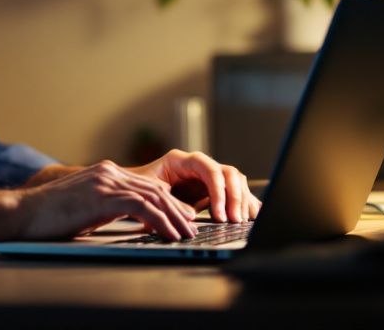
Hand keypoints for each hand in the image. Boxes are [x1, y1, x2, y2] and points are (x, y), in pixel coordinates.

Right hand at [15, 160, 199, 240]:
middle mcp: (109, 172)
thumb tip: (128, 218)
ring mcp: (106, 182)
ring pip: (153, 197)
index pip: (146, 185)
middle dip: (177, 209)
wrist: (23, 213)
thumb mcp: (85, 206)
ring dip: (174, 218)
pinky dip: (160, 221)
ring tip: (187, 234)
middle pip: (154, 189)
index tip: (183, 216)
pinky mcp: (103, 196)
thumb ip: (106, 205)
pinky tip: (170, 234)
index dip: (168, 201)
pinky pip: (142, 208)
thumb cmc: (49, 216)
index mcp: (105, 172)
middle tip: (192, 226)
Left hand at [128, 150, 260, 223]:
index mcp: (181, 161)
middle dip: (234, 197)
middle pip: (227, 173)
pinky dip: (245, 203)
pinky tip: (252, 215)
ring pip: (235, 182)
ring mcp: (207, 177)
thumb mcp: (148, 195)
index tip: (218, 215)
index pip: (208, 168)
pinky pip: (235, 192)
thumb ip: (167, 203)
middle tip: (234, 221)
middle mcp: (198, 166)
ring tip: (240, 222)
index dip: (217, 191)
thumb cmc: (136, 190)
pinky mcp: (213, 190)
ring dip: (240, 201)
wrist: (131, 191)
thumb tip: (188, 216)